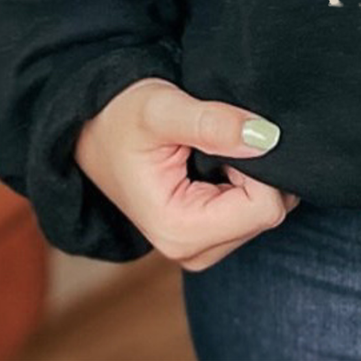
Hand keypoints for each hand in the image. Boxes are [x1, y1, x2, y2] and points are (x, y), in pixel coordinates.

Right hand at [75, 76, 297, 269]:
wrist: (92, 129)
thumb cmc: (119, 117)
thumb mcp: (161, 109)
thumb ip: (213, 123)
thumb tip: (266, 137)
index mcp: (179, 231)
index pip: (263, 208)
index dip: (259, 165)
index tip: (228, 136)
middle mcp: (192, 251)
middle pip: (268, 213)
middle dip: (257, 171)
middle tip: (217, 140)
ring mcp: (201, 248)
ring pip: (265, 211)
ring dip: (251, 175)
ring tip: (210, 149)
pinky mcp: (207, 236)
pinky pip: (253, 210)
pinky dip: (245, 181)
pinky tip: (215, 162)